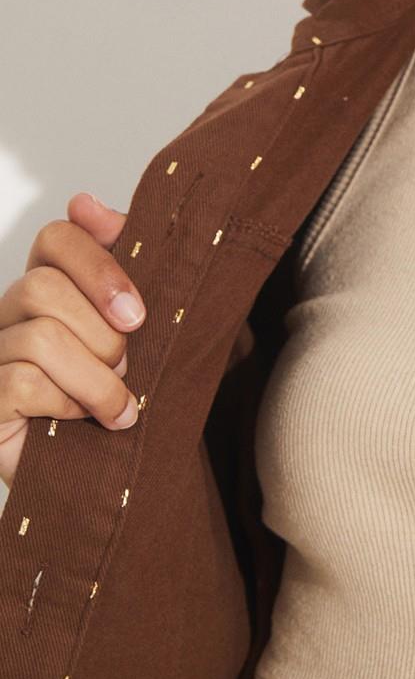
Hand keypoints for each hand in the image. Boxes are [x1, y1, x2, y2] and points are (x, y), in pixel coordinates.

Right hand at [0, 193, 145, 489]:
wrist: (93, 475)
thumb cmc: (113, 391)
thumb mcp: (129, 326)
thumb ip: (120, 263)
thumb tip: (86, 202)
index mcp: (46, 284)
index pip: (56, 237)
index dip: (99, 264)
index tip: (138, 312)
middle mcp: (8, 313)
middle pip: (44, 286)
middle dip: (101, 332)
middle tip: (127, 365)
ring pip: (39, 337)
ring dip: (95, 377)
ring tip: (115, 404)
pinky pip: (21, 382)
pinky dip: (66, 403)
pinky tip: (80, 421)